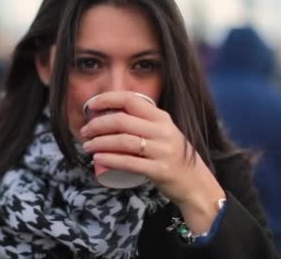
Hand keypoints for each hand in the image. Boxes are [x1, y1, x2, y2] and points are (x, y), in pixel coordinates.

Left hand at [80, 91, 224, 232]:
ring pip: (123, 141)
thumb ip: (144, 121)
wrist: (195, 182)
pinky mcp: (160, 170)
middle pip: (122, 121)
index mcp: (162, 118)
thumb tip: (111, 112)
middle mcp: (163, 131)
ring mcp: (162, 151)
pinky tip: (98, 158)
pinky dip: (110, 159)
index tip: (90, 105)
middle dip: (97, 124)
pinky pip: (129, 162)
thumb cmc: (172, 155)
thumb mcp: (163, 132)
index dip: (107, 99)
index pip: (130, 100)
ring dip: (99, 142)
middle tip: (85, 131)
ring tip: (88, 146)